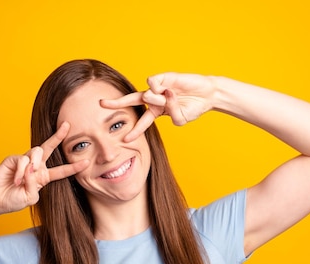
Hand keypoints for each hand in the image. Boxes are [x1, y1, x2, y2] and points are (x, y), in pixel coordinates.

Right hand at [0, 122, 88, 213]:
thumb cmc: (12, 200)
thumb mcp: (30, 198)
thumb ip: (34, 185)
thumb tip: (31, 168)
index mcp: (43, 177)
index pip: (61, 171)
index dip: (74, 167)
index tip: (87, 162)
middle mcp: (35, 166)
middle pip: (50, 148)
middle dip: (58, 136)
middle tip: (67, 125)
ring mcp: (24, 161)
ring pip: (37, 152)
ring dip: (33, 165)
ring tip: (23, 179)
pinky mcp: (13, 159)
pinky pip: (22, 160)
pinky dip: (20, 171)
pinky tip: (15, 180)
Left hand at [101, 72, 215, 140]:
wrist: (208, 95)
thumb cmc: (194, 108)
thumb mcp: (180, 119)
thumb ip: (168, 113)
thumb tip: (155, 94)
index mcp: (156, 112)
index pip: (141, 122)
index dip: (134, 131)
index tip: (124, 141)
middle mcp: (154, 99)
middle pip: (131, 101)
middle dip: (116, 103)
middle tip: (101, 104)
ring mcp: (158, 87)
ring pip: (147, 96)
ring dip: (157, 100)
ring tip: (171, 97)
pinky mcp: (164, 77)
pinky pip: (153, 83)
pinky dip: (159, 88)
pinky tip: (168, 89)